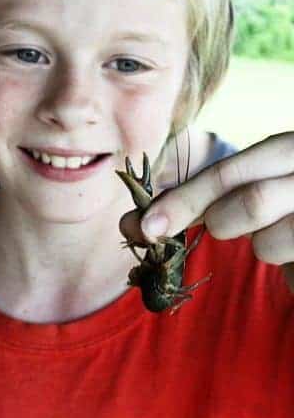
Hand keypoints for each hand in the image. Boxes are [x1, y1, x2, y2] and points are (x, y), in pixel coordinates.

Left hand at [119, 132, 293, 291]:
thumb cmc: (289, 200)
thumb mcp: (258, 184)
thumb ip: (210, 197)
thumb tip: (139, 223)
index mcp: (287, 148)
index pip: (226, 174)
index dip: (182, 201)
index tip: (146, 227)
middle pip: (246, 202)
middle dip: (221, 222)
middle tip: (224, 226)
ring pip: (267, 242)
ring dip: (263, 245)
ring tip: (286, 233)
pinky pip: (291, 268)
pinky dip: (289, 265)